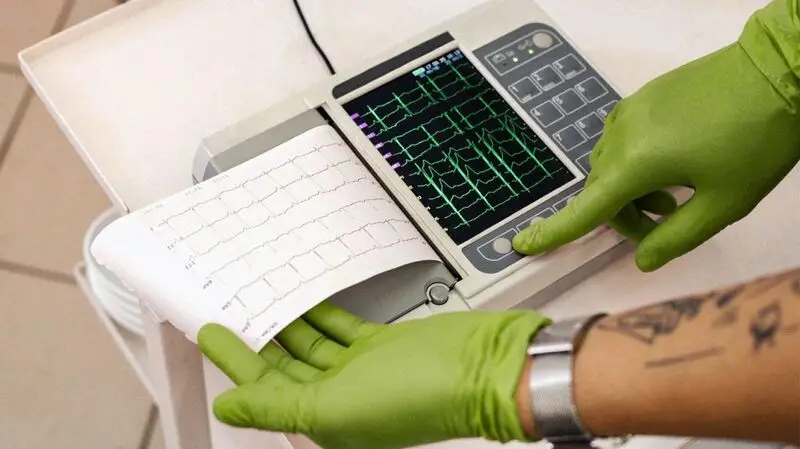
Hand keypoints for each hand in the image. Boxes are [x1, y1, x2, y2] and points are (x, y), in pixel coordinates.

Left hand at [198, 302, 549, 448]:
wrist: (484, 369)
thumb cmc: (420, 396)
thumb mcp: (335, 407)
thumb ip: (277, 407)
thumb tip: (228, 407)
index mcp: (325, 422)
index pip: (266, 393)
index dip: (235, 366)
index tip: (210, 334)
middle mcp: (341, 399)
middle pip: (284, 370)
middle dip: (255, 344)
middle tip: (227, 312)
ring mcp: (363, 372)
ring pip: (311, 347)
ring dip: (286, 327)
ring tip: (258, 300)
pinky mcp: (383, 346)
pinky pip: (341, 329)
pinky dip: (323, 316)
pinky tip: (306, 301)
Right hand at [513, 8, 799, 270]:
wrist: (777, 73)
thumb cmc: (755, 143)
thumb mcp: (724, 205)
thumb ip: (676, 239)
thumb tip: (642, 261)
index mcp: (635, 165)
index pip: (584, 210)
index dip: (552, 232)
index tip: (522, 245)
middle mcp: (620, 136)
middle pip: (601, 191)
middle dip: (623, 217)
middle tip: (663, 226)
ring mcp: (630, 112)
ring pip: (610, 165)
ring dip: (630, 190)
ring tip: (674, 194)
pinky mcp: (643, 97)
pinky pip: (622, 140)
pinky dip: (635, 162)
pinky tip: (671, 163)